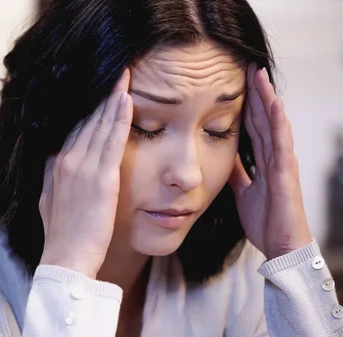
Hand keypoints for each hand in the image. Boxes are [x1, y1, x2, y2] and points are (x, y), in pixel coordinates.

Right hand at [39, 69, 132, 278]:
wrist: (66, 258)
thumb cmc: (61, 234)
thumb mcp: (48, 201)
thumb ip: (52, 178)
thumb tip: (53, 162)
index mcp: (56, 165)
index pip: (74, 128)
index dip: (88, 108)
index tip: (98, 90)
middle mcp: (67, 160)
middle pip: (87, 120)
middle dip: (102, 94)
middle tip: (116, 71)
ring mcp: (83, 167)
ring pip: (100, 125)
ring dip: (113, 99)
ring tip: (124, 76)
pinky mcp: (101, 178)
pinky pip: (112, 141)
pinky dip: (119, 118)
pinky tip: (126, 100)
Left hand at [229, 63, 311, 259]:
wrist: (279, 245)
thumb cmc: (265, 219)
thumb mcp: (242, 190)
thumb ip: (236, 171)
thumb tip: (222, 156)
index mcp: (263, 160)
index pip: (253, 124)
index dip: (245, 103)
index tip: (235, 81)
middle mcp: (274, 156)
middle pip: (263, 117)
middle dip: (255, 92)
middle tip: (247, 65)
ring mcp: (282, 162)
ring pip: (274, 124)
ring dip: (266, 99)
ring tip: (259, 75)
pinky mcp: (286, 173)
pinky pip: (282, 143)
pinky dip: (279, 123)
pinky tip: (275, 105)